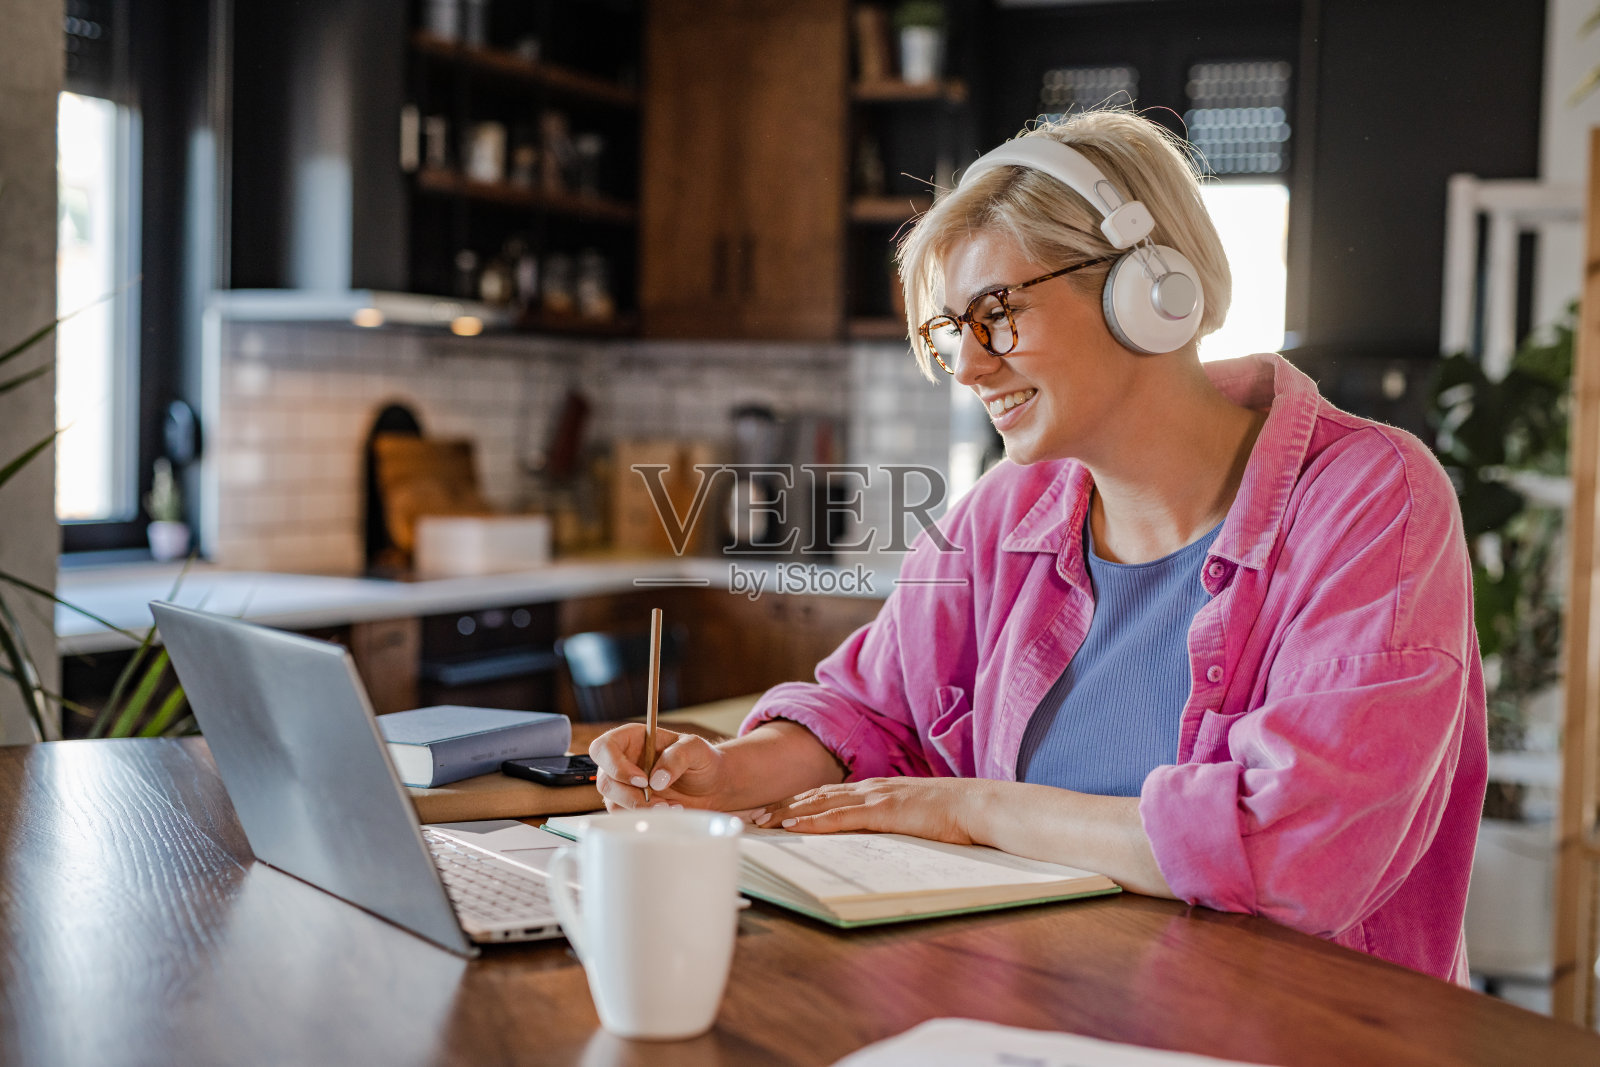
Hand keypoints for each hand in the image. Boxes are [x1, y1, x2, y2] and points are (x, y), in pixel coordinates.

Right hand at [587, 723, 733, 811]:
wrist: (712, 785)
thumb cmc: (701, 760)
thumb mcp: (695, 749)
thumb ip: (677, 756)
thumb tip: (656, 779)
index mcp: (632, 739)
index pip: (603, 748)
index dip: (615, 765)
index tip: (642, 780)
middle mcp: (623, 761)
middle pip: (604, 780)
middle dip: (631, 795)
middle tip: (660, 800)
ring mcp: (624, 785)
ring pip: (612, 802)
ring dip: (641, 809)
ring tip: (670, 806)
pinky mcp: (631, 805)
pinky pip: (625, 816)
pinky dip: (646, 817)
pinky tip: (668, 810)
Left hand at [756, 777, 987, 845]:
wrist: (982, 806)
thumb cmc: (956, 817)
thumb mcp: (917, 819)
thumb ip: (895, 824)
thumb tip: (879, 840)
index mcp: (879, 790)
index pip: (829, 795)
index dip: (800, 802)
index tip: (775, 812)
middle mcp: (873, 788)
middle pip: (817, 795)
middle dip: (783, 806)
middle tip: (755, 817)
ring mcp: (877, 797)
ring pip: (822, 803)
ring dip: (788, 812)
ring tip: (762, 822)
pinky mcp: (885, 810)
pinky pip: (842, 817)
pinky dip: (813, 820)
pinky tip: (793, 826)